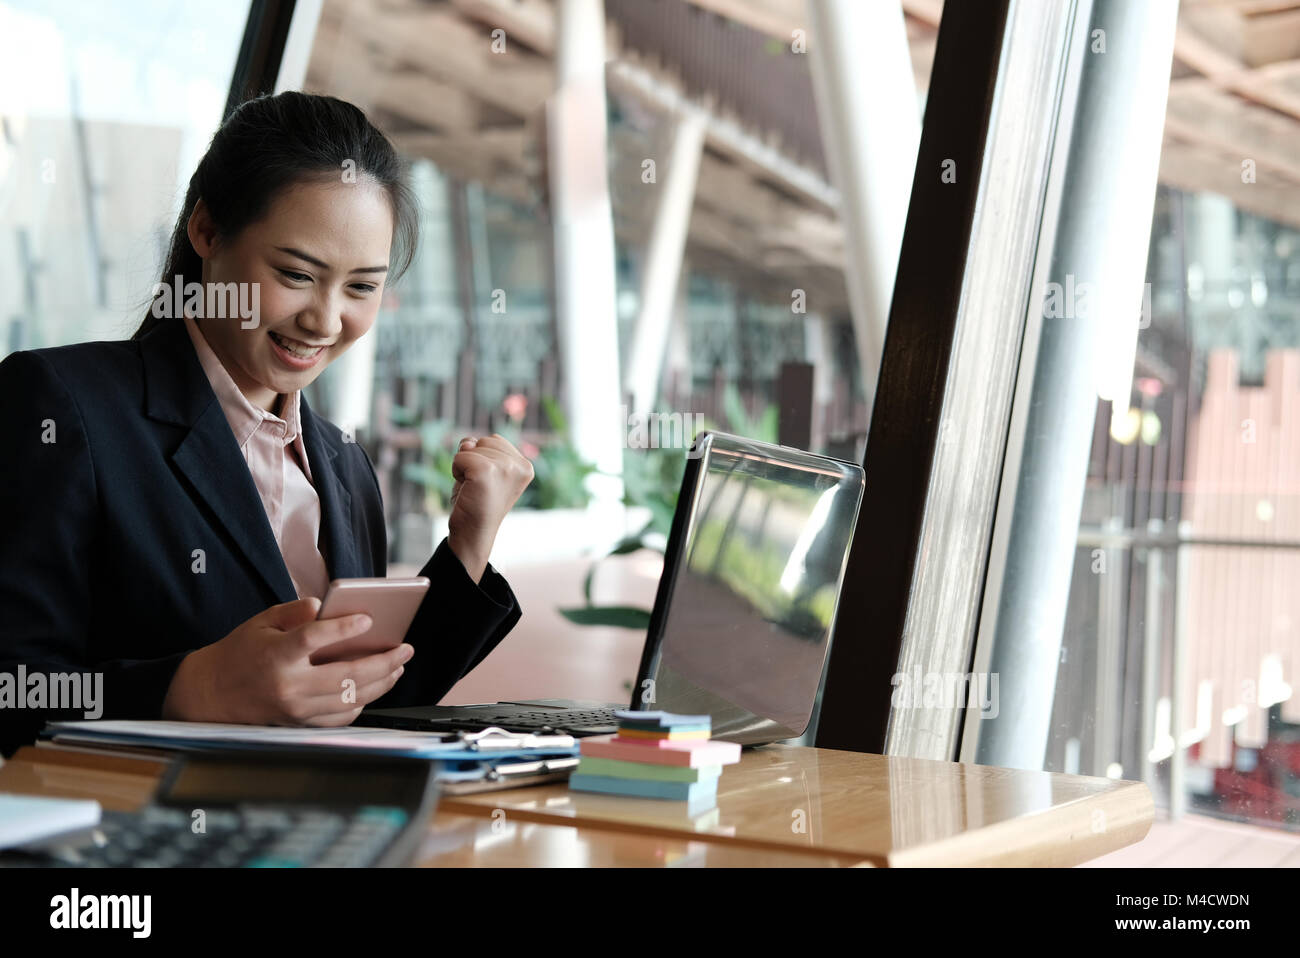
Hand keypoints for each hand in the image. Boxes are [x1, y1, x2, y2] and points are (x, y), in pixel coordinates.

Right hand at [161, 597, 414, 725]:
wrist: (211, 694)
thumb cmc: (240, 653)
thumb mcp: (261, 622)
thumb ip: (294, 612)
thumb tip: (323, 605)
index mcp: (276, 656)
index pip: (315, 639)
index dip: (344, 628)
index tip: (367, 619)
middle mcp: (288, 686)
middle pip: (346, 676)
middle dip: (383, 662)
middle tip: (405, 649)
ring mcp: (296, 709)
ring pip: (350, 700)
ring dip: (381, 683)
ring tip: (398, 667)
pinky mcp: (300, 723)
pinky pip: (340, 717)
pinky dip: (362, 703)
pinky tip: (375, 688)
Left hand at [446, 433, 533, 581]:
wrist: (473, 533)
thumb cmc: (477, 502)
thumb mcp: (485, 469)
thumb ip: (480, 449)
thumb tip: (468, 443)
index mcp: (525, 466)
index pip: (494, 440)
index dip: (482, 459)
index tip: (488, 483)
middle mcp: (520, 466)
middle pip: (484, 440)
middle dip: (473, 460)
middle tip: (479, 487)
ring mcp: (505, 468)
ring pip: (470, 446)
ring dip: (464, 467)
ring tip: (474, 488)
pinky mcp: (486, 471)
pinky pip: (460, 457)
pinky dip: (456, 471)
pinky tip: (467, 489)